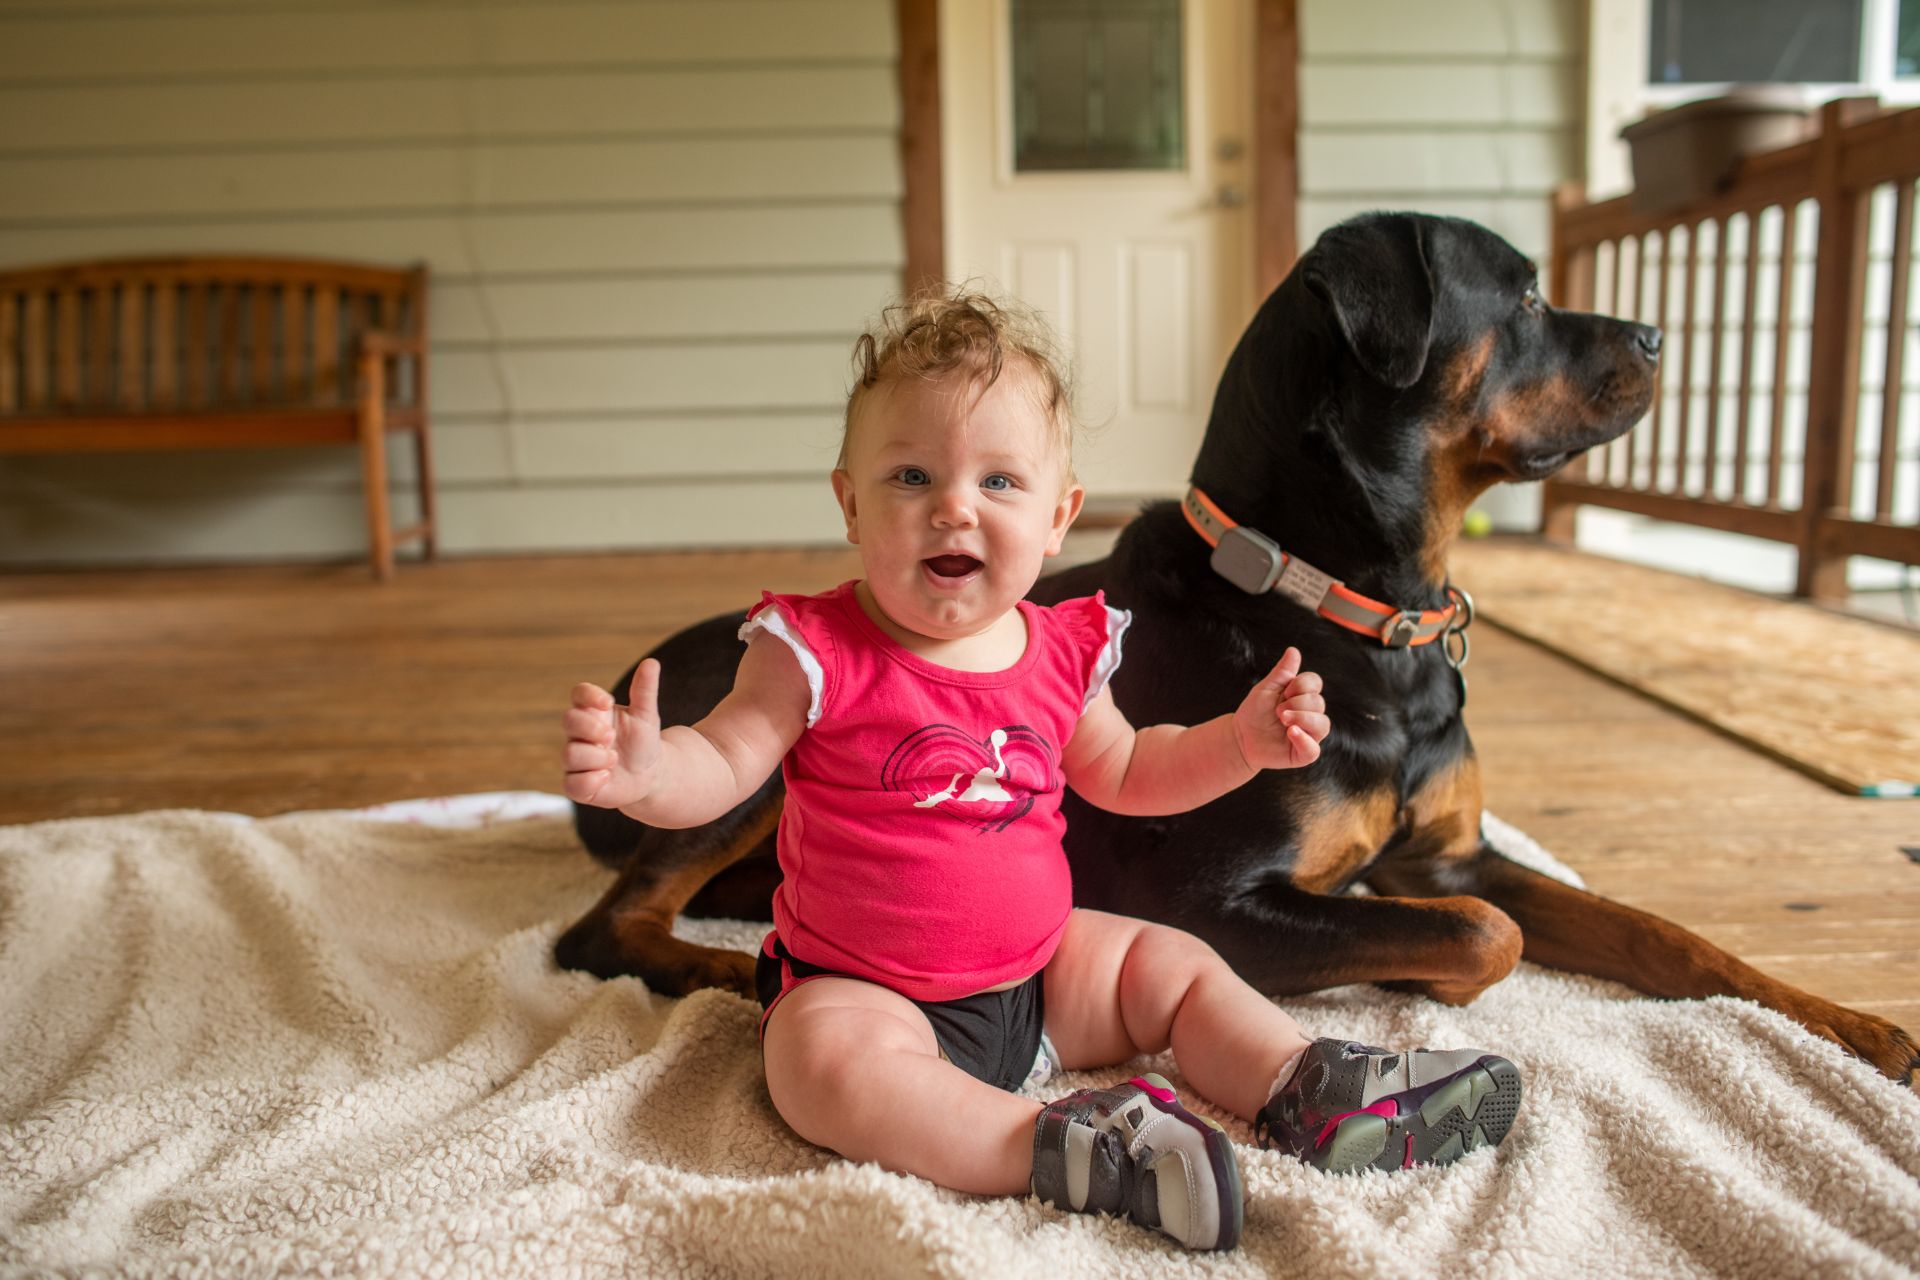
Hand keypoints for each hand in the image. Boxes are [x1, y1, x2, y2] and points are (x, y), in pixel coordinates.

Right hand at [562, 658, 665, 807]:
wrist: (650, 775)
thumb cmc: (643, 742)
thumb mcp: (647, 716)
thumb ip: (645, 690)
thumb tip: (651, 663)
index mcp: (594, 712)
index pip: (579, 694)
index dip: (589, 696)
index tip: (608, 702)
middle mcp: (580, 734)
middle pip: (568, 721)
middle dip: (590, 728)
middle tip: (611, 737)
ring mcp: (576, 760)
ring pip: (569, 754)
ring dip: (595, 757)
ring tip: (614, 760)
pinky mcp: (577, 785)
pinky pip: (571, 784)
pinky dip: (589, 781)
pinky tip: (607, 777)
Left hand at [1232, 647, 1328, 770]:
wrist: (1241, 737)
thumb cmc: (1254, 712)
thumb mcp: (1265, 689)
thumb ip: (1282, 672)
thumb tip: (1293, 650)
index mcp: (1303, 696)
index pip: (1315, 683)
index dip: (1300, 685)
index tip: (1283, 692)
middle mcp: (1311, 714)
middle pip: (1318, 702)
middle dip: (1296, 704)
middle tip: (1277, 711)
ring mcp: (1310, 734)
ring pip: (1322, 724)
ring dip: (1301, 718)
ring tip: (1282, 719)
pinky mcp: (1303, 753)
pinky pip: (1314, 749)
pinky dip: (1304, 739)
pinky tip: (1290, 732)